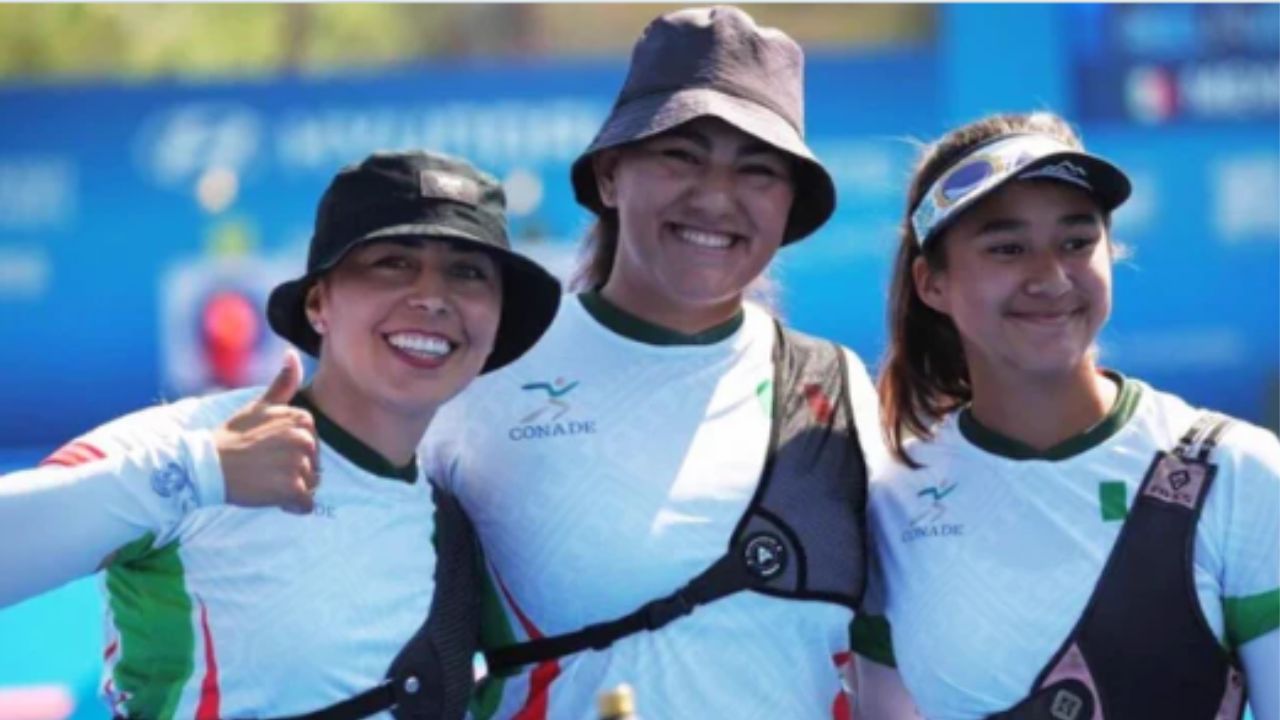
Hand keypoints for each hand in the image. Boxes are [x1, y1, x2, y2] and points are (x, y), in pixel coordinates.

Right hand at [215, 349, 318, 513]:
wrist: (207, 465)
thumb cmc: (232, 437)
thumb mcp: (258, 406)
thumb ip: (282, 383)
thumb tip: (293, 354)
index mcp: (303, 419)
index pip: (312, 446)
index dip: (291, 454)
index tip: (267, 452)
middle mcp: (306, 439)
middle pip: (314, 466)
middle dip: (293, 472)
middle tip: (263, 467)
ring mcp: (300, 464)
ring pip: (310, 486)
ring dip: (290, 490)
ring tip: (264, 480)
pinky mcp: (292, 489)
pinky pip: (306, 505)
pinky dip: (291, 507)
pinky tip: (271, 497)